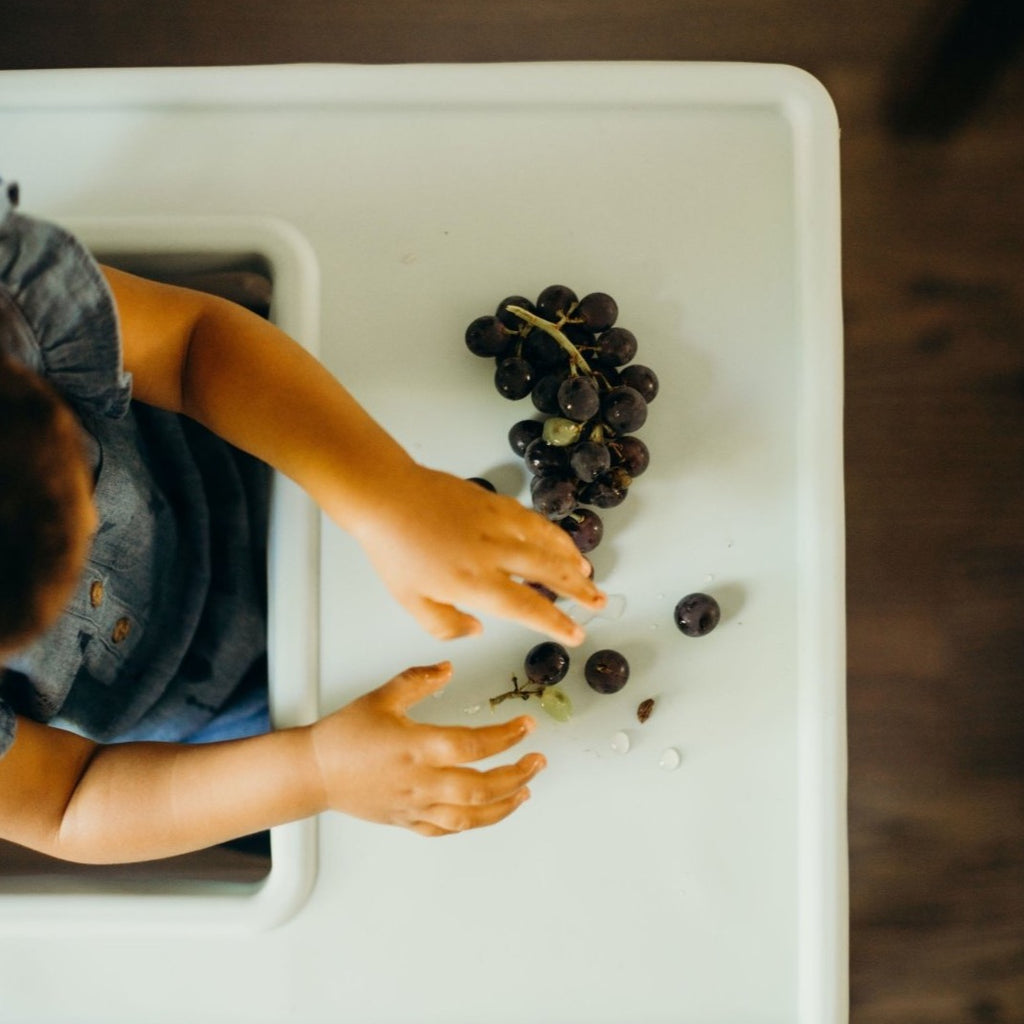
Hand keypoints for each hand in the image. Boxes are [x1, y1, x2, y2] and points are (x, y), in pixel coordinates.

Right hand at [309, 662, 545, 835]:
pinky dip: (473, 823)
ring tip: (525, 792)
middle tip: (537, 762)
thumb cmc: (344, 735)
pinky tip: (487, 813)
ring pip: (470, 816)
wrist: (312, 772)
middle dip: (517, 775)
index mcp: (417, 747)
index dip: (506, 736)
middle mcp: (421, 781)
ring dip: (504, 805)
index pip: (474, 744)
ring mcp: (416, 806)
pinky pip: (447, 829)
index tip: (526, 726)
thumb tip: (448, 667)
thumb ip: (419, 680)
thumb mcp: (383, 696)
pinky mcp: (407, 821)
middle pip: (482, 787)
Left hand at [347, 463, 605, 644]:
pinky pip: (535, 521)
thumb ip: (446, 625)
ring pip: (548, 543)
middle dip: (579, 590)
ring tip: (589, 574)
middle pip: (549, 573)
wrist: (387, 497)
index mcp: (475, 583)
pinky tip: (560, 541)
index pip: (528, 608)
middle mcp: (494, 553)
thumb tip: (478, 631)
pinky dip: (554, 534)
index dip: (557, 623)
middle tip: (601, 602)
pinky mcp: (496, 502)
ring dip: (572, 560)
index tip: (577, 634)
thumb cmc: (395, 552)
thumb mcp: (412, 602)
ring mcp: (498, 524)